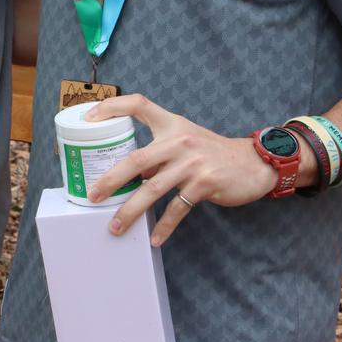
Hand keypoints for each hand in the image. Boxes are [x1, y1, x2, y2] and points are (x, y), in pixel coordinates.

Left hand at [84, 94, 277, 246]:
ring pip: (152, 189)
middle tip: (93, 195)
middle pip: (136, 159)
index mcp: (171, 123)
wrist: (253, 163)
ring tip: (115, 226)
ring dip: (131, 210)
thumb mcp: (185, 137)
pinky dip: (164, 225)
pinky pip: (177, 208)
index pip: (138, 104)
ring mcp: (192, 163)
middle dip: (111, 180)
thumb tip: (126, 172)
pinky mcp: (205, 183)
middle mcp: (179, 140)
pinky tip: (153, 237)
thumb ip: (158, 148)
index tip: (89, 117)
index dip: (112, 106)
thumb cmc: (211, 151)